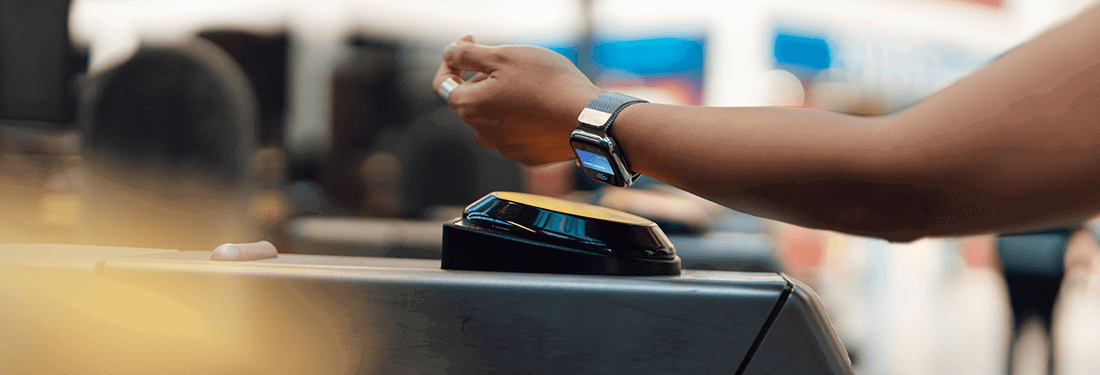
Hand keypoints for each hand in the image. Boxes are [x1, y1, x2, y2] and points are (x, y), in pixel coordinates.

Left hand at [432, 36, 605, 165]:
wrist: (585, 117)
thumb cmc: (547, 83)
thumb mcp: (503, 56)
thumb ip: (467, 54)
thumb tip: (450, 53)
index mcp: (470, 106)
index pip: (444, 83)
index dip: (453, 61)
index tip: (469, 44)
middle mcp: (482, 132)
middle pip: (473, 100)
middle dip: (483, 79)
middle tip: (511, 65)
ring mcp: (505, 147)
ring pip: (495, 117)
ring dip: (504, 100)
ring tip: (531, 86)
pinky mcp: (528, 156)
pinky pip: (517, 133)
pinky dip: (524, 118)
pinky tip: (543, 106)